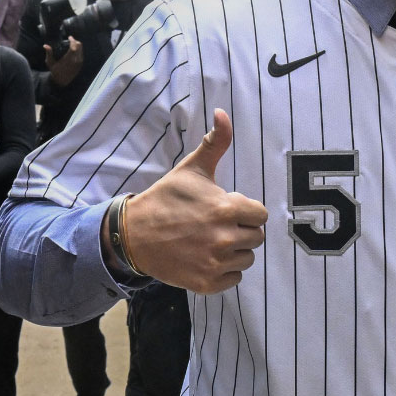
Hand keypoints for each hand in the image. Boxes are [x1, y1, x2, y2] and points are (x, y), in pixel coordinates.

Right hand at [44, 36, 83, 85]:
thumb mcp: (50, 62)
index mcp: (68, 59)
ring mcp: (79, 62)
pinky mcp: (80, 64)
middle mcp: (75, 60)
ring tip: (72, 44)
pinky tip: (74, 49)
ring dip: (77, 45)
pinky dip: (78, 50)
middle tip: (70, 39)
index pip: (74, 46)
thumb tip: (45, 45)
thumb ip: (49, 53)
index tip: (69, 37)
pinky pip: (81, 54)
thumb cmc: (55, 71)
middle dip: (75, 41)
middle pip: (79, 46)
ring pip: (81, 49)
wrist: (61, 81)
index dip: (72, 40)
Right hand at [112, 109, 267, 293]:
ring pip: (246, 258)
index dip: (245, 210)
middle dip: (241, 230)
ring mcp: (216, 263)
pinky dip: (224, 272)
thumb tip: (223, 113)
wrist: (135, 235)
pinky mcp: (207, 283)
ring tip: (211, 241)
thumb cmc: (166, 199)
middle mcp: (225, 237)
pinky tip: (207, 258)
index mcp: (226, 208)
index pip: (260, 214)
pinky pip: (234, 279)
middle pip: (256, 237)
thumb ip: (215, 142)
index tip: (226, 209)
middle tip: (216, 225)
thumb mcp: (191, 169)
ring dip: (234, 251)